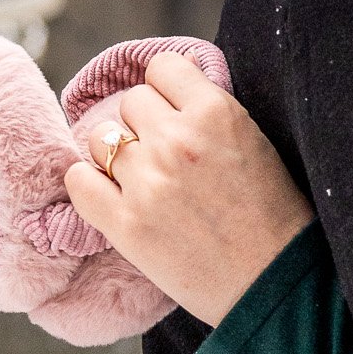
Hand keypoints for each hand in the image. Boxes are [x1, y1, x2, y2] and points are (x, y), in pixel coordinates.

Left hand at [65, 51, 314, 325]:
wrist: (274, 285)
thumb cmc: (274, 216)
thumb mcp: (256, 142)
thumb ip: (211, 111)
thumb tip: (171, 81)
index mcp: (217, 113)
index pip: (162, 68)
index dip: (167, 89)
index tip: (173, 111)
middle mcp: (177, 141)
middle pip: (132, 103)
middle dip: (146, 125)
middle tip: (167, 156)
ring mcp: (147, 183)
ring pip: (102, 139)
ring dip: (118, 155)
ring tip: (145, 182)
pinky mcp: (125, 225)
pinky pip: (78, 181)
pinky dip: (90, 185)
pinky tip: (112, 197)